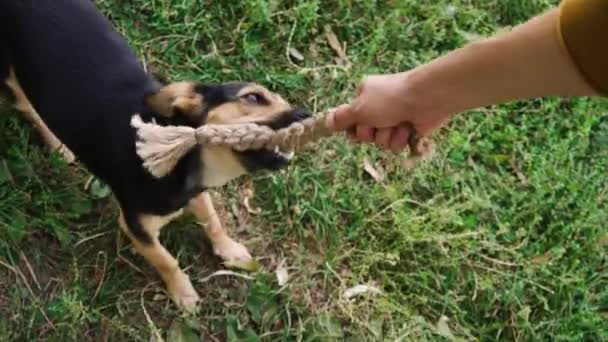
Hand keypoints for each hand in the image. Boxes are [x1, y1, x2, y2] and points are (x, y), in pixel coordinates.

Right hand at [326, 72, 448, 151]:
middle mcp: (378, 108)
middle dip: (371, 133)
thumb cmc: (389, 99)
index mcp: (364, 97)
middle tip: (378, 122)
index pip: (350, 122)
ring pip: (381, 142)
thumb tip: (326, 122)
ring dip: (387, 136)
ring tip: (396, 123)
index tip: (358, 127)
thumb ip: (342, 117)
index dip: (354, 130)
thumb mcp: (359, 108)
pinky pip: (397, 145)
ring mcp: (393, 120)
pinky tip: (408, 127)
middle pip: (365, 135)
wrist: (426, 99)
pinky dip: (401, 138)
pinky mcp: (408, 130)